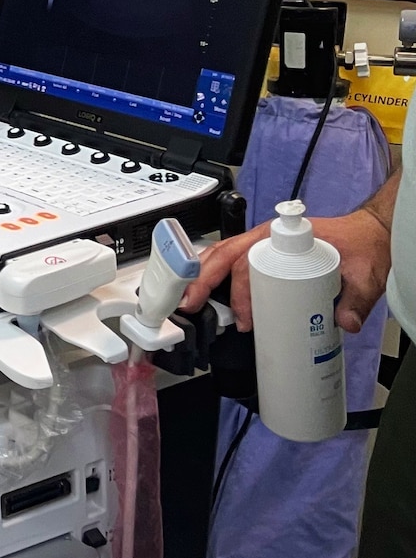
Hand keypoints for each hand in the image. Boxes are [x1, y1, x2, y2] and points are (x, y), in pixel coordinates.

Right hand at [180, 207, 393, 333]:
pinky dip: (211, 271)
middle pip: (224, 255)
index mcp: (285, 237)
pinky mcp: (263, 251)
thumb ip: (357, 300)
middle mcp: (268, 237)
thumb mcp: (365, 274)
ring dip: (201, 275)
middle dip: (202, 280)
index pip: (251, 261)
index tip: (245, 318)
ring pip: (221, 254)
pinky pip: (230, 257)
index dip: (241, 290)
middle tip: (190, 306)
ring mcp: (263, 242)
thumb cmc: (362, 246)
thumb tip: (343, 323)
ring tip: (188, 299)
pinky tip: (204, 289)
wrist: (369, 234)